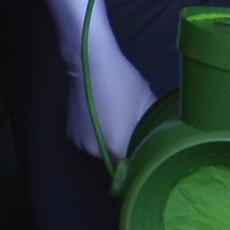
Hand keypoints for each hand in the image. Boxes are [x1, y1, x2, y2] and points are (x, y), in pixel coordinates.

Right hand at [74, 11, 159, 162]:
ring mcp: (80, 143)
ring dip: (110, 143)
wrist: (89, 62)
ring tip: (116, 123)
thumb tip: (159, 139)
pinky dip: (97, 135)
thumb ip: (153, 127)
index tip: (147, 151)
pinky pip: (89, 142)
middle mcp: (94, 151)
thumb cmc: (122, 81)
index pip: (132, 166)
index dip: (140, 159)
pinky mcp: (70, 134)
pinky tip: (102, 118)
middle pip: (116, 159)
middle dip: (125, 150)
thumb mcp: (146, 103)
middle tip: (134, 133)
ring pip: (101, 151)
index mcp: (116, 146)